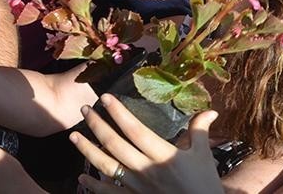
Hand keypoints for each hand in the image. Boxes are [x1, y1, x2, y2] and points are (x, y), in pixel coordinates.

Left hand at [70, 95, 223, 193]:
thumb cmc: (203, 184)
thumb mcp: (203, 156)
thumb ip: (200, 130)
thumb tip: (210, 110)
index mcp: (163, 155)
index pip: (135, 130)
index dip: (118, 113)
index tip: (105, 98)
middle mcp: (147, 170)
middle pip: (115, 145)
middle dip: (97, 125)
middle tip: (84, 109)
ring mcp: (137, 188)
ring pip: (107, 167)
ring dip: (88, 151)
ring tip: (73, 137)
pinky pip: (110, 193)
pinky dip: (94, 186)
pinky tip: (82, 178)